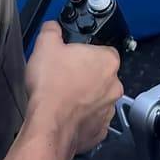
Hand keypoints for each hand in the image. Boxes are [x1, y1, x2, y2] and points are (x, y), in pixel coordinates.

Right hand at [25, 22, 121, 155]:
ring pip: (98, 98)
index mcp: (107, 61)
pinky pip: (92, 119)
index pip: (103, 50)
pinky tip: (66, 114)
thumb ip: (52, 30)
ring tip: (63, 97)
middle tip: (65, 76)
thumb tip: (53, 28)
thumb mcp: (45, 45)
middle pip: (102, 75)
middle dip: (86, 75)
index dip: (86, 52)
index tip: (72, 57)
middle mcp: (114, 86)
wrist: (49, 125)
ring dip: (85, 97)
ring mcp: (109, 110)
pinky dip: (82, 117)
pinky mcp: (100, 131)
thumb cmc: (51, 86)